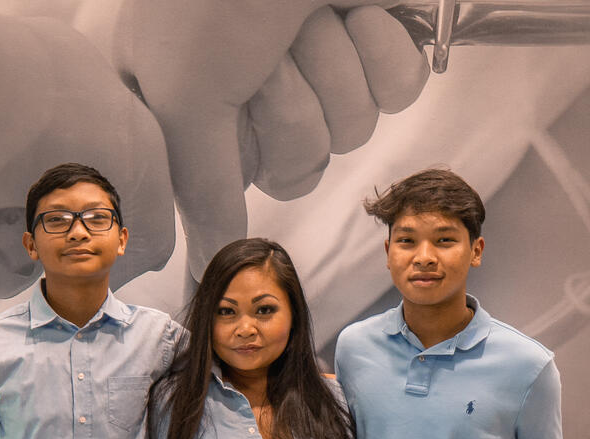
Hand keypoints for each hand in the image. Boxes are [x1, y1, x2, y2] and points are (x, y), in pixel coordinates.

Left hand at [0, 2, 174, 324]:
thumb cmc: (35, 111)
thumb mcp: (136, 153)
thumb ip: (152, 214)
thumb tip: (142, 256)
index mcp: (58, 111)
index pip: (91, 189)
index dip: (102, 217)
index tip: (106, 225)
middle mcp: (2, 147)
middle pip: (53, 238)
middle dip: (54, 245)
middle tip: (40, 223)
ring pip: (4, 271)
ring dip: (2, 263)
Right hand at [113, 0, 428, 272]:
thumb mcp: (187, 94)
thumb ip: (199, 188)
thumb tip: (204, 263)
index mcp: (188, 95)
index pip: (234, 181)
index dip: (245, 148)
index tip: (228, 100)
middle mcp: (253, 82)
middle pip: (301, 163)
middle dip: (293, 104)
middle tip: (263, 51)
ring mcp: (316, 57)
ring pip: (355, 130)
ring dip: (333, 69)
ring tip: (302, 14)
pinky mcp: (374, 36)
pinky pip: (401, 90)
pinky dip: (382, 46)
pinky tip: (352, 5)